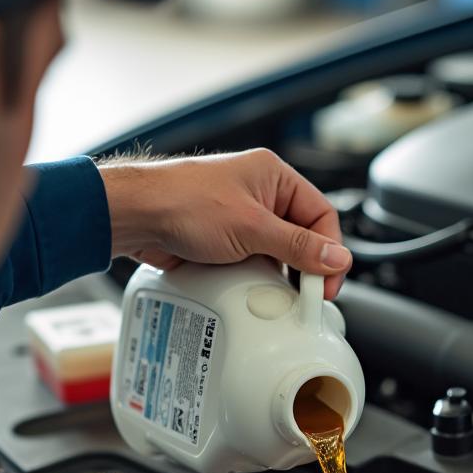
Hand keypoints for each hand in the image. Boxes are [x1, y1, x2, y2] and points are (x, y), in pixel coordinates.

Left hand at [97, 149, 351, 298]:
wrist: (136, 216)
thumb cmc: (183, 202)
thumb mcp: (252, 228)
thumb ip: (298, 246)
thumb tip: (336, 258)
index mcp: (275, 177)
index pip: (322, 215)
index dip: (330, 251)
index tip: (327, 283)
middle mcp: (261, 195)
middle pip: (303, 237)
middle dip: (306, 266)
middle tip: (309, 295)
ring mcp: (243, 219)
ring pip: (279, 254)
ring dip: (280, 275)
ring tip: (280, 294)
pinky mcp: (226, 241)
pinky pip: (254, 264)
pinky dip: (257, 279)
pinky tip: (254, 291)